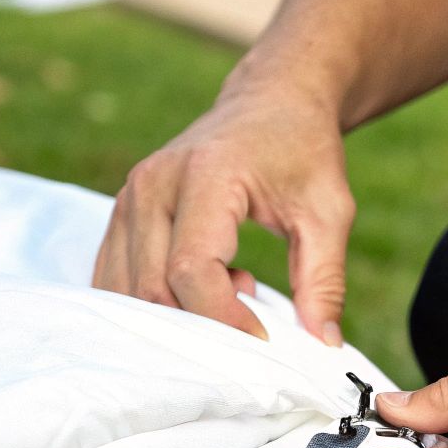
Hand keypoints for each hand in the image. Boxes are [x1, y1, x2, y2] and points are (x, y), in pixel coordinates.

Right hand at [93, 88, 353, 343]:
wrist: (271, 103)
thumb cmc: (302, 152)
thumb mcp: (330, 211)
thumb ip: (324, 278)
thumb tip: (323, 344)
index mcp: (205, 176)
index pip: (191, 269)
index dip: (223, 317)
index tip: (264, 339)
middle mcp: (153, 184)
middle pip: (153, 287)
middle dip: (200, 324)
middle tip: (255, 317)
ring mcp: (129, 198)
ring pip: (128, 289)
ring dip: (177, 313)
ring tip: (236, 287)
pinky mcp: (122, 213)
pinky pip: (118, 278)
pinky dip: (156, 302)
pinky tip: (205, 286)